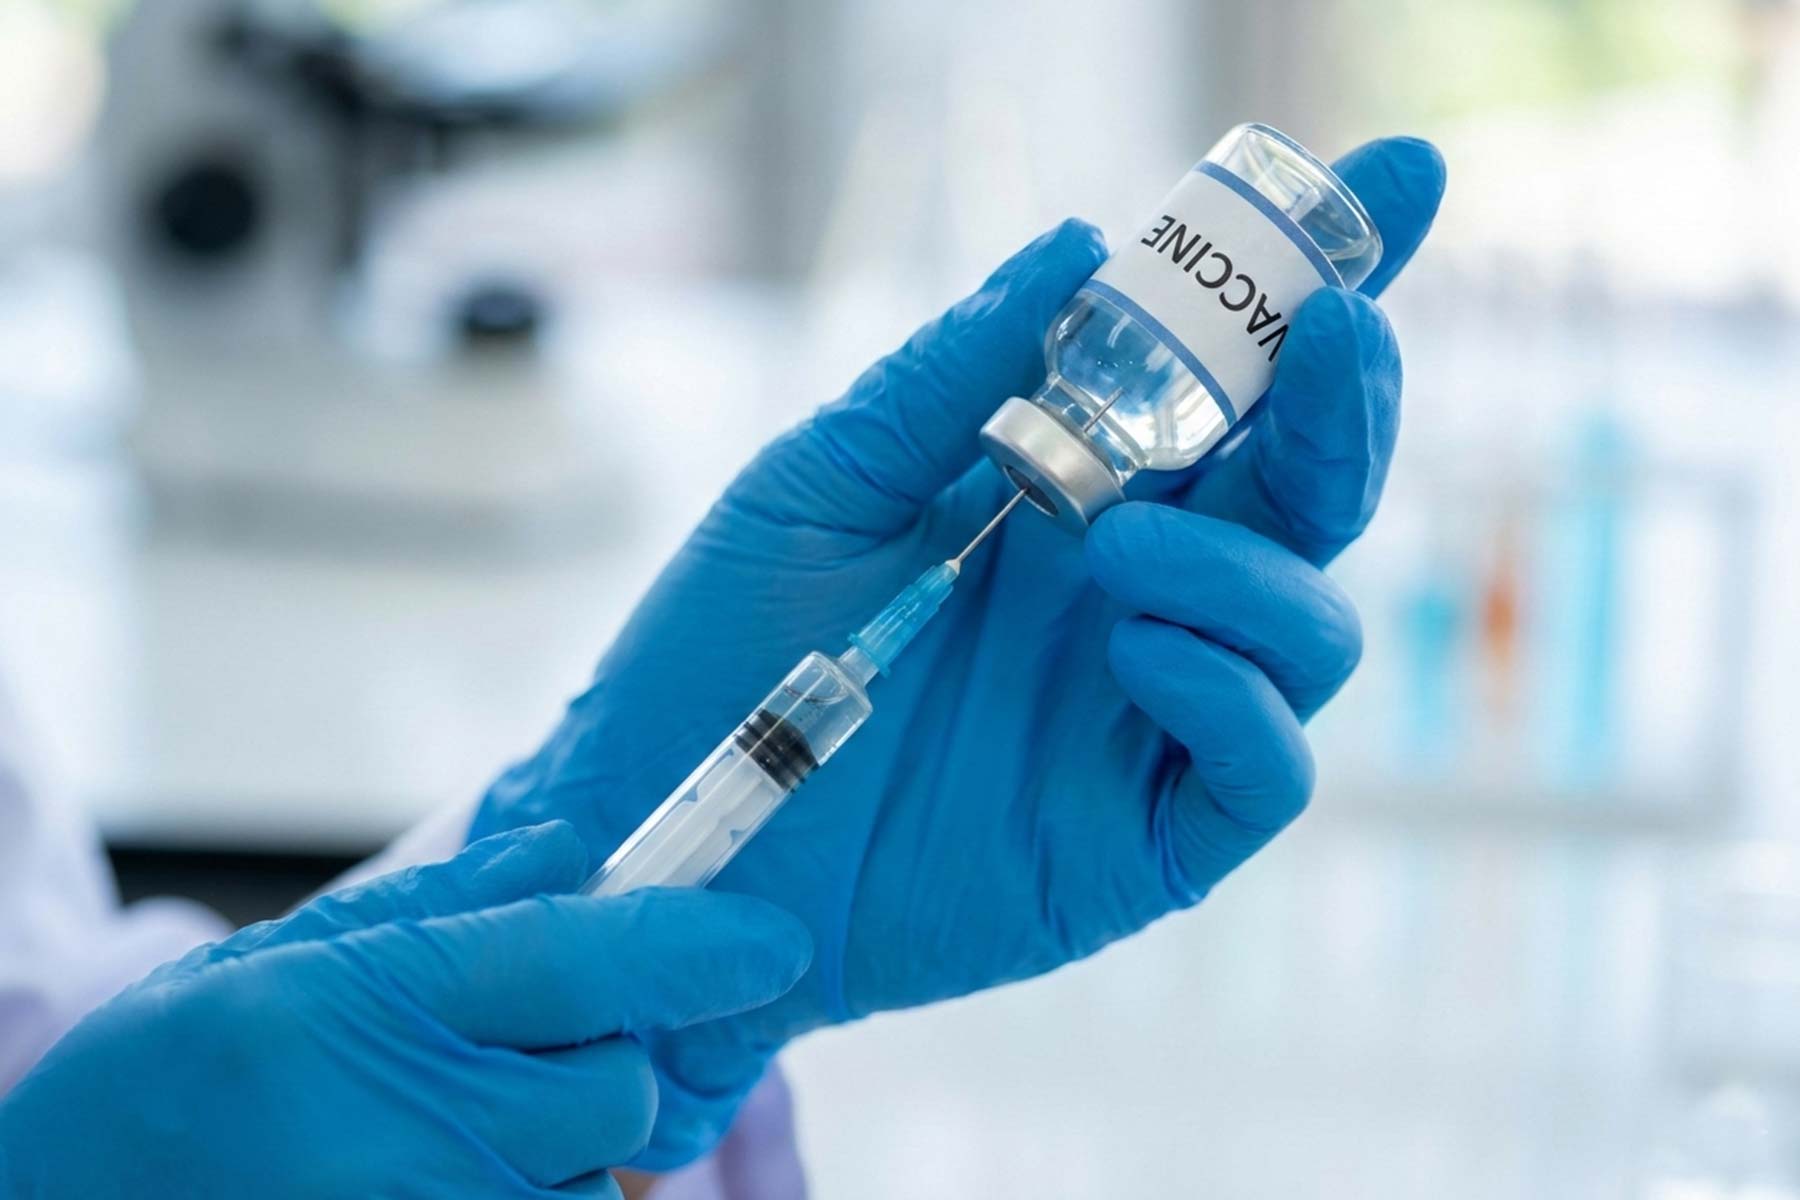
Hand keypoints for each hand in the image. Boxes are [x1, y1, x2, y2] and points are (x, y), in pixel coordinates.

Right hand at [0, 823, 809, 1198]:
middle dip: (598, 1059)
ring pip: (597, 1180)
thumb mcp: (284, 957)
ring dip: (560, 1151)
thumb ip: (448, 901)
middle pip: (619, 1086)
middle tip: (514, 1052)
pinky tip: (440, 1182)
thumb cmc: (168, 1080)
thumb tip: (578, 849)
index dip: (701, 943)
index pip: (591, 959)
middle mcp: (416, 1129)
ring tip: (442, 1135)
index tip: (770, 940)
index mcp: (376, 1005)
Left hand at [475, 139, 1446, 1166]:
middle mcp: (1136, 596)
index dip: (1316, 285)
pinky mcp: (1146, 838)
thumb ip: (945, 380)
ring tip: (1114, 551)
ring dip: (1249, 567)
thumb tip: (1077, 244)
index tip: (1395, 181)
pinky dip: (1230, 696)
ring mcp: (1150, 716)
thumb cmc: (726, 657)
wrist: (676, 842)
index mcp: (1070, 496)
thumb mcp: (817, 487)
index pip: (1228, 382)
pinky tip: (1133, 651)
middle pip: (1312, 492)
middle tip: (1337, 332)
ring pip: (1312, 627)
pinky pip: (1264, 766)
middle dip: (1350, 402)